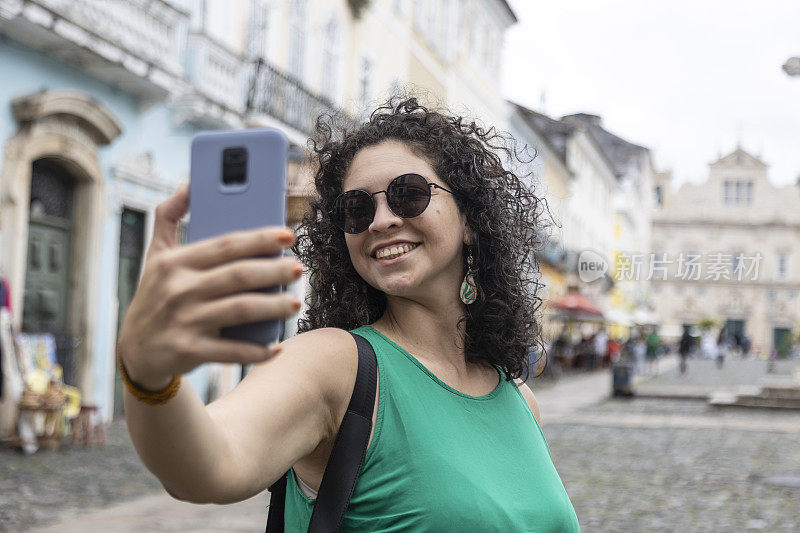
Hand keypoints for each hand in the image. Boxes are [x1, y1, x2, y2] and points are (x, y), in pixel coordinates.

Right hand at [117, 183, 302, 390]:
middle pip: (238, 275)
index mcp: (175, 262)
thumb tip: (189, 184)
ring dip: (272, 307)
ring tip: (295, 303)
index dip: (259, 238)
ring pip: (240, 310)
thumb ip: (168, 217)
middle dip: (274, 271)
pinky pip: (230, 350)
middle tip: (299, 269)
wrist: (134, 351)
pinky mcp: (189, 351)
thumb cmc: (155, 296)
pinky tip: (277, 347)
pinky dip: (256, 351)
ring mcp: (184, 321)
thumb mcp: (155, 256)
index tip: (288, 236)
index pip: (225, 244)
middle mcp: (179, 289)